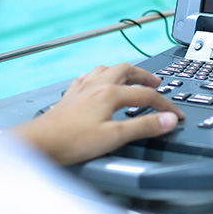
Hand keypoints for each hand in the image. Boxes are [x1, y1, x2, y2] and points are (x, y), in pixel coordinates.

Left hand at [12, 63, 183, 164]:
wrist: (38, 144)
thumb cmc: (71, 142)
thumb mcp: (114, 137)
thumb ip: (144, 127)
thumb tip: (168, 120)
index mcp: (110, 94)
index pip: (146, 96)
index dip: (165, 105)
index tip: (175, 115)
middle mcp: (96, 86)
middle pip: (126, 71)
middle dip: (144, 77)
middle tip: (156, 84)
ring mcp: (81, 89)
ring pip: (106, 70)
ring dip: (123, 72)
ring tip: (131, 78)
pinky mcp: (70, 97)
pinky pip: (87, 78)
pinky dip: (99, 77)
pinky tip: (97, 82)